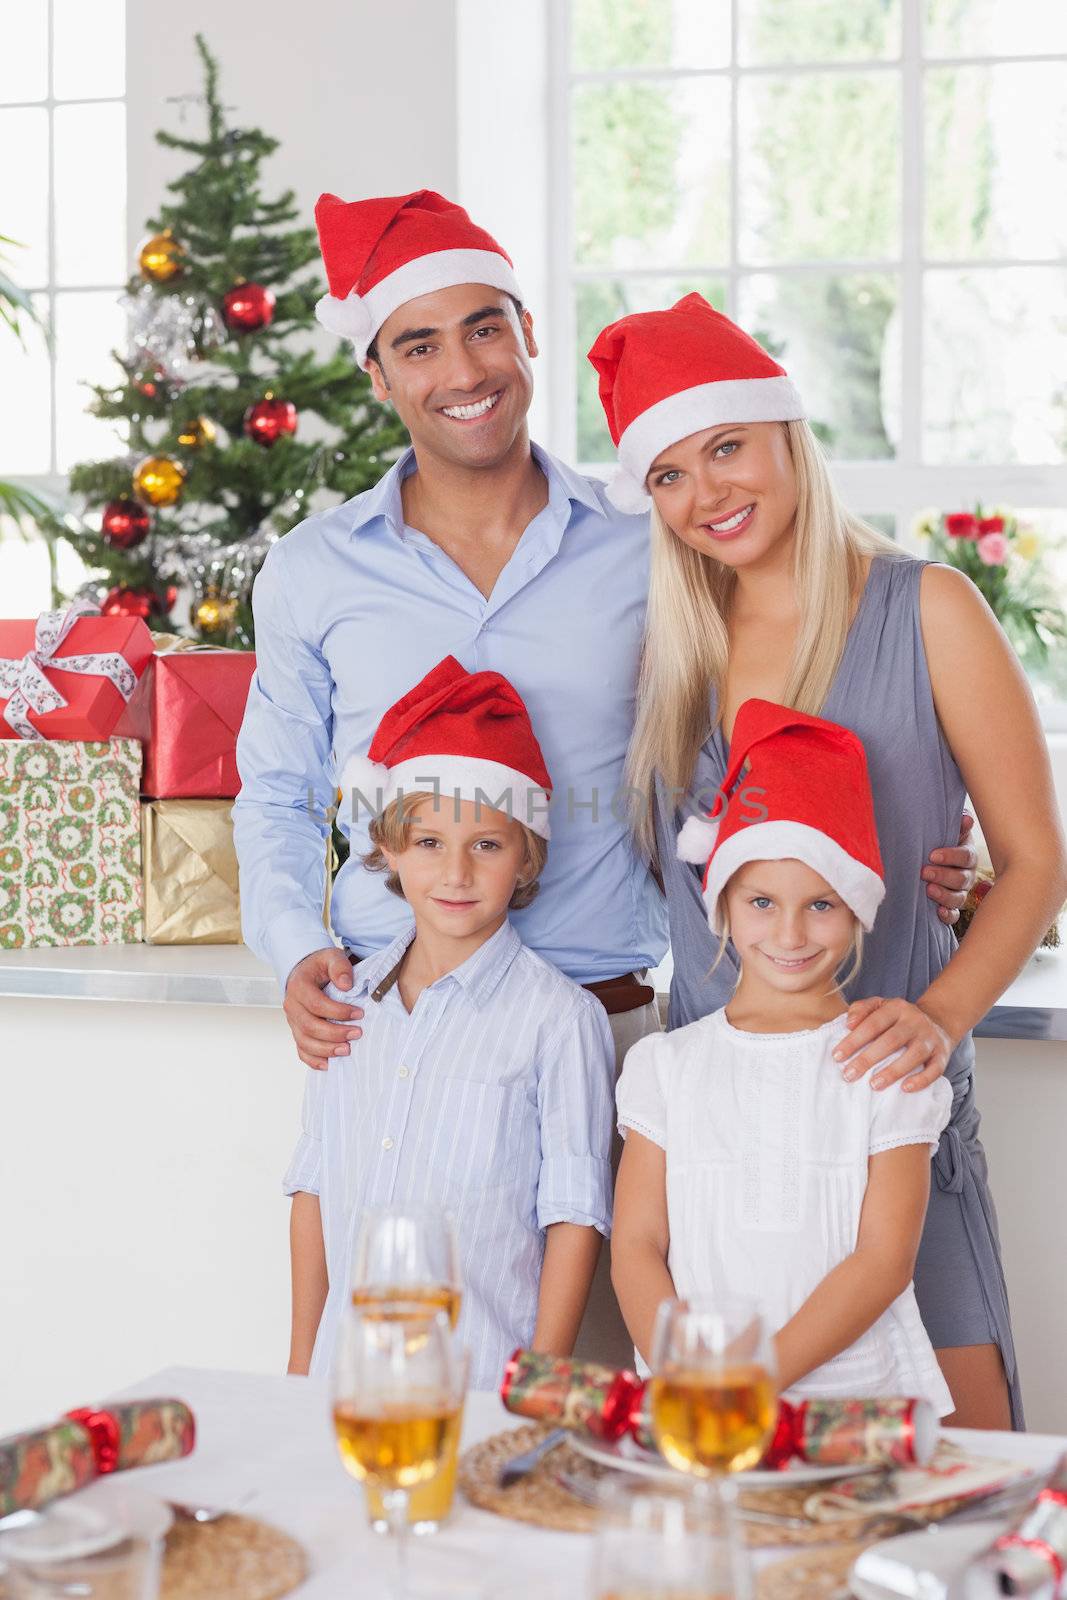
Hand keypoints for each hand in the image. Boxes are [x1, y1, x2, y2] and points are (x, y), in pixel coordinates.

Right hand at [283, 947, 363, 1070]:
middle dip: (334, 1033)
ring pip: (305, 1042)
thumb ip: (340, 966)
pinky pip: (301, 1050)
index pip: (316, 1004)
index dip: (338, 1012)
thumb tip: (346, 985)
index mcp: (299, 987)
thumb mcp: (332, 957)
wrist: (306, 972)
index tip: (359, 1013)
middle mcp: (292, 1006)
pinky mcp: (297, 1032)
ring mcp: (293, 1021)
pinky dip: (313, 1060)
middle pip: (309, 1026)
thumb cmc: (320, 966)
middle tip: (357, 1033)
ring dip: (326, 1049)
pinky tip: (329, 1064)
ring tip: (347, 1050)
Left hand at [833, 996, 953, 1090]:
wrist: (938, 1020)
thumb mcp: (881, 1005)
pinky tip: (905, 1088)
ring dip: (893, 1071)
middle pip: (891, 1040)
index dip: (854, 1040)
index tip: (837, 1056)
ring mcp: (930, 1038)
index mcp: (897, 1008)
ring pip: (913, 1055)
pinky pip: (935, 1069)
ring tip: (874, 1085)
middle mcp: (915, 1021)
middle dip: (868, 1059)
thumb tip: (848, 1023)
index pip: (873, 1023)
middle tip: (849, 1075)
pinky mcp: (942, 1055)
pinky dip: (921, 1080)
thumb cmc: (899, 1017)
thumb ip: (862, 1009)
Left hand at [922, 811, 977, 925]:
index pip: (966, 856)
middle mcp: (967, 875)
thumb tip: (966, 818)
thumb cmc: (938, 841)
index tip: (932, 855)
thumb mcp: (946, 831)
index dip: (951, 856)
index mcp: (967, 856)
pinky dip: (948, 914)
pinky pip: (954, 915)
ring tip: (928, 890)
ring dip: (944, 895)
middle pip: (962, 879)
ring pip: (959, 898)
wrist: (928, 858)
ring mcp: (960, 892)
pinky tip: (938, 912)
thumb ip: (956, 825)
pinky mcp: (951, 907)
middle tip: (925, 872)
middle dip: (943, 876)